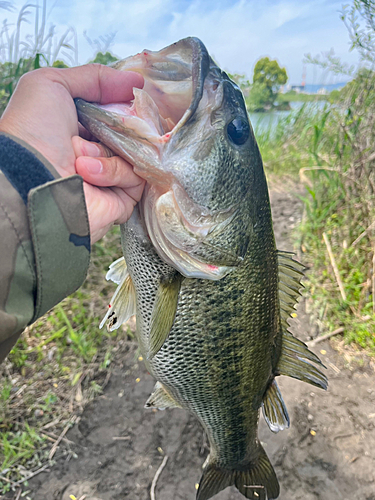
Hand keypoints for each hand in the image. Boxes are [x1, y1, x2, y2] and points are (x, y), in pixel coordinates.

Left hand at [0, 65, 144, 242]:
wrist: (30, 178)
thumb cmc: (32, 132)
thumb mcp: (52, 84)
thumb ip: (95, 77)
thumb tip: (137, 80)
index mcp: (81, 126)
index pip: (118, 111)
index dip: (124, 104)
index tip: (129, 96)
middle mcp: (97, 151)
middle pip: (133, 131)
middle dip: (121, 125)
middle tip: (103, 127)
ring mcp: (110, 177)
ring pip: (136, 153)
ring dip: (108, 150)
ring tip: (80, 158)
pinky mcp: (121, 199)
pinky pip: (136, 177)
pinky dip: (113, 171)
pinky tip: (87, 174)